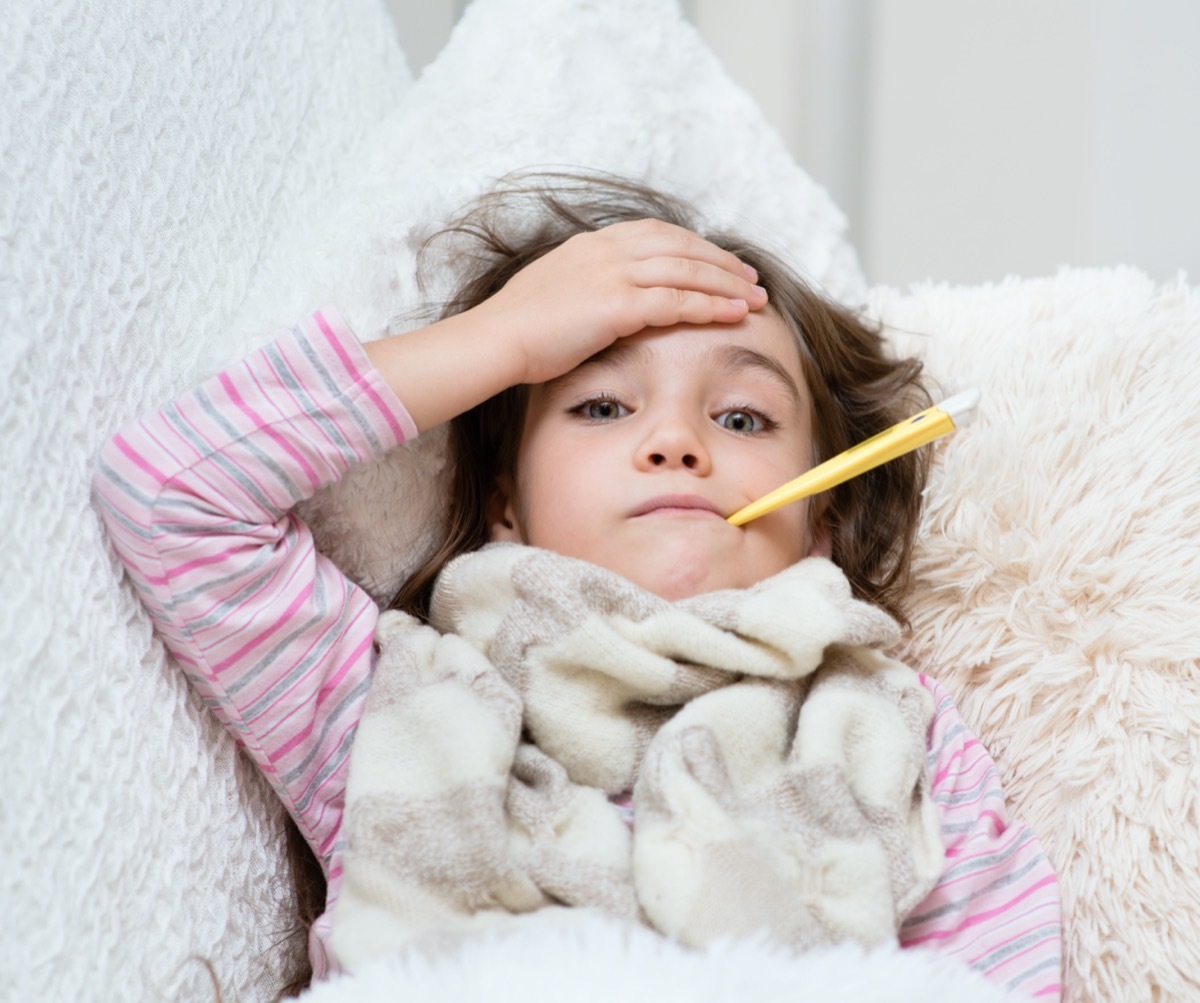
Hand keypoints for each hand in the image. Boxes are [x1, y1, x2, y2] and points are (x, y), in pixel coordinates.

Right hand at [366, 219, 766, 432]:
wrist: (496, 340)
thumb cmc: (517, 329)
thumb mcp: (553, 293)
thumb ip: (583, 288)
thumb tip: (599, 302)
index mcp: (592, 245)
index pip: (658, 234)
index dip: (694, 247)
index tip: (718, 260)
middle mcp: (607, 250)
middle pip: (682, 246)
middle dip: (721, 262)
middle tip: (750, 277)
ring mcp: (614, 273)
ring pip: (688, 271)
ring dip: (727, 283)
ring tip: (756, 298)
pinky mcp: (619, 304)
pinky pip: (679, 301)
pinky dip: (712, 306)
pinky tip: (735, 315)